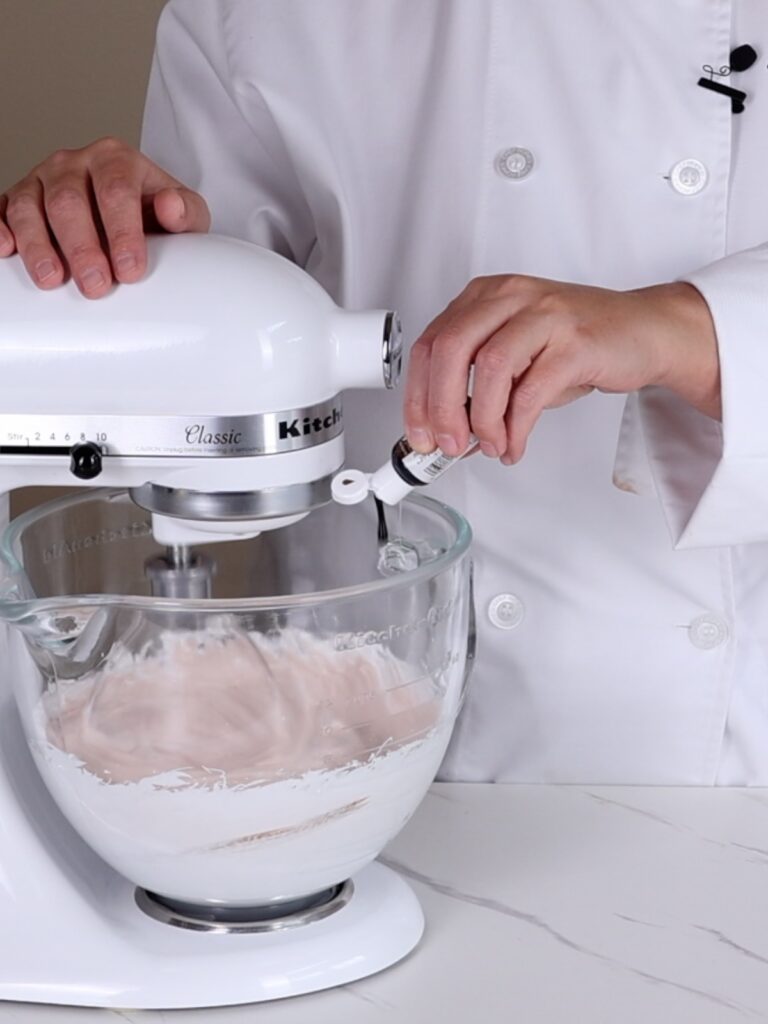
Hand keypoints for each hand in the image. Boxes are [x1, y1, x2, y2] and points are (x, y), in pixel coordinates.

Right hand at [0, 137, 209, 297]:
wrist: (135, 211)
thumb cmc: (157, 216)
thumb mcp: (184, 213)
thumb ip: (185, 211)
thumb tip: (172, 207)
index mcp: (115, 159)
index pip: (115, 191)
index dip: (122, 232)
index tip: (130, 270)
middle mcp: (73, 164)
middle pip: (69, 201)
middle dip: (82, 246)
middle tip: (96, 285)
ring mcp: (42, 181)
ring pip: (29, 206)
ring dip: (38, 245)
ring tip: (51, 280)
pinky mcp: (17, 201)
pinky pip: (1, 210)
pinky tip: (5, 249)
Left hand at [403, 275, 719, 463]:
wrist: (644, 331)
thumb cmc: (576, 344)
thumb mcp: (516, 355)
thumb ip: (478, 386)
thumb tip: (447, 432)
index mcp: (485, 297)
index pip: (431, 344)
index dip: (418, 396)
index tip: (419, 434)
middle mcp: (510, 297)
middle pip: (452, 350)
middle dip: (441, 408)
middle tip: (447, 445)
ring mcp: (544, 315)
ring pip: (489, 368)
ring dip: (482, 419)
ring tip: (488, 445)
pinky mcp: (575, 342)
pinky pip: (532, 391)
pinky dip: (517, 427)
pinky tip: (514, 443)